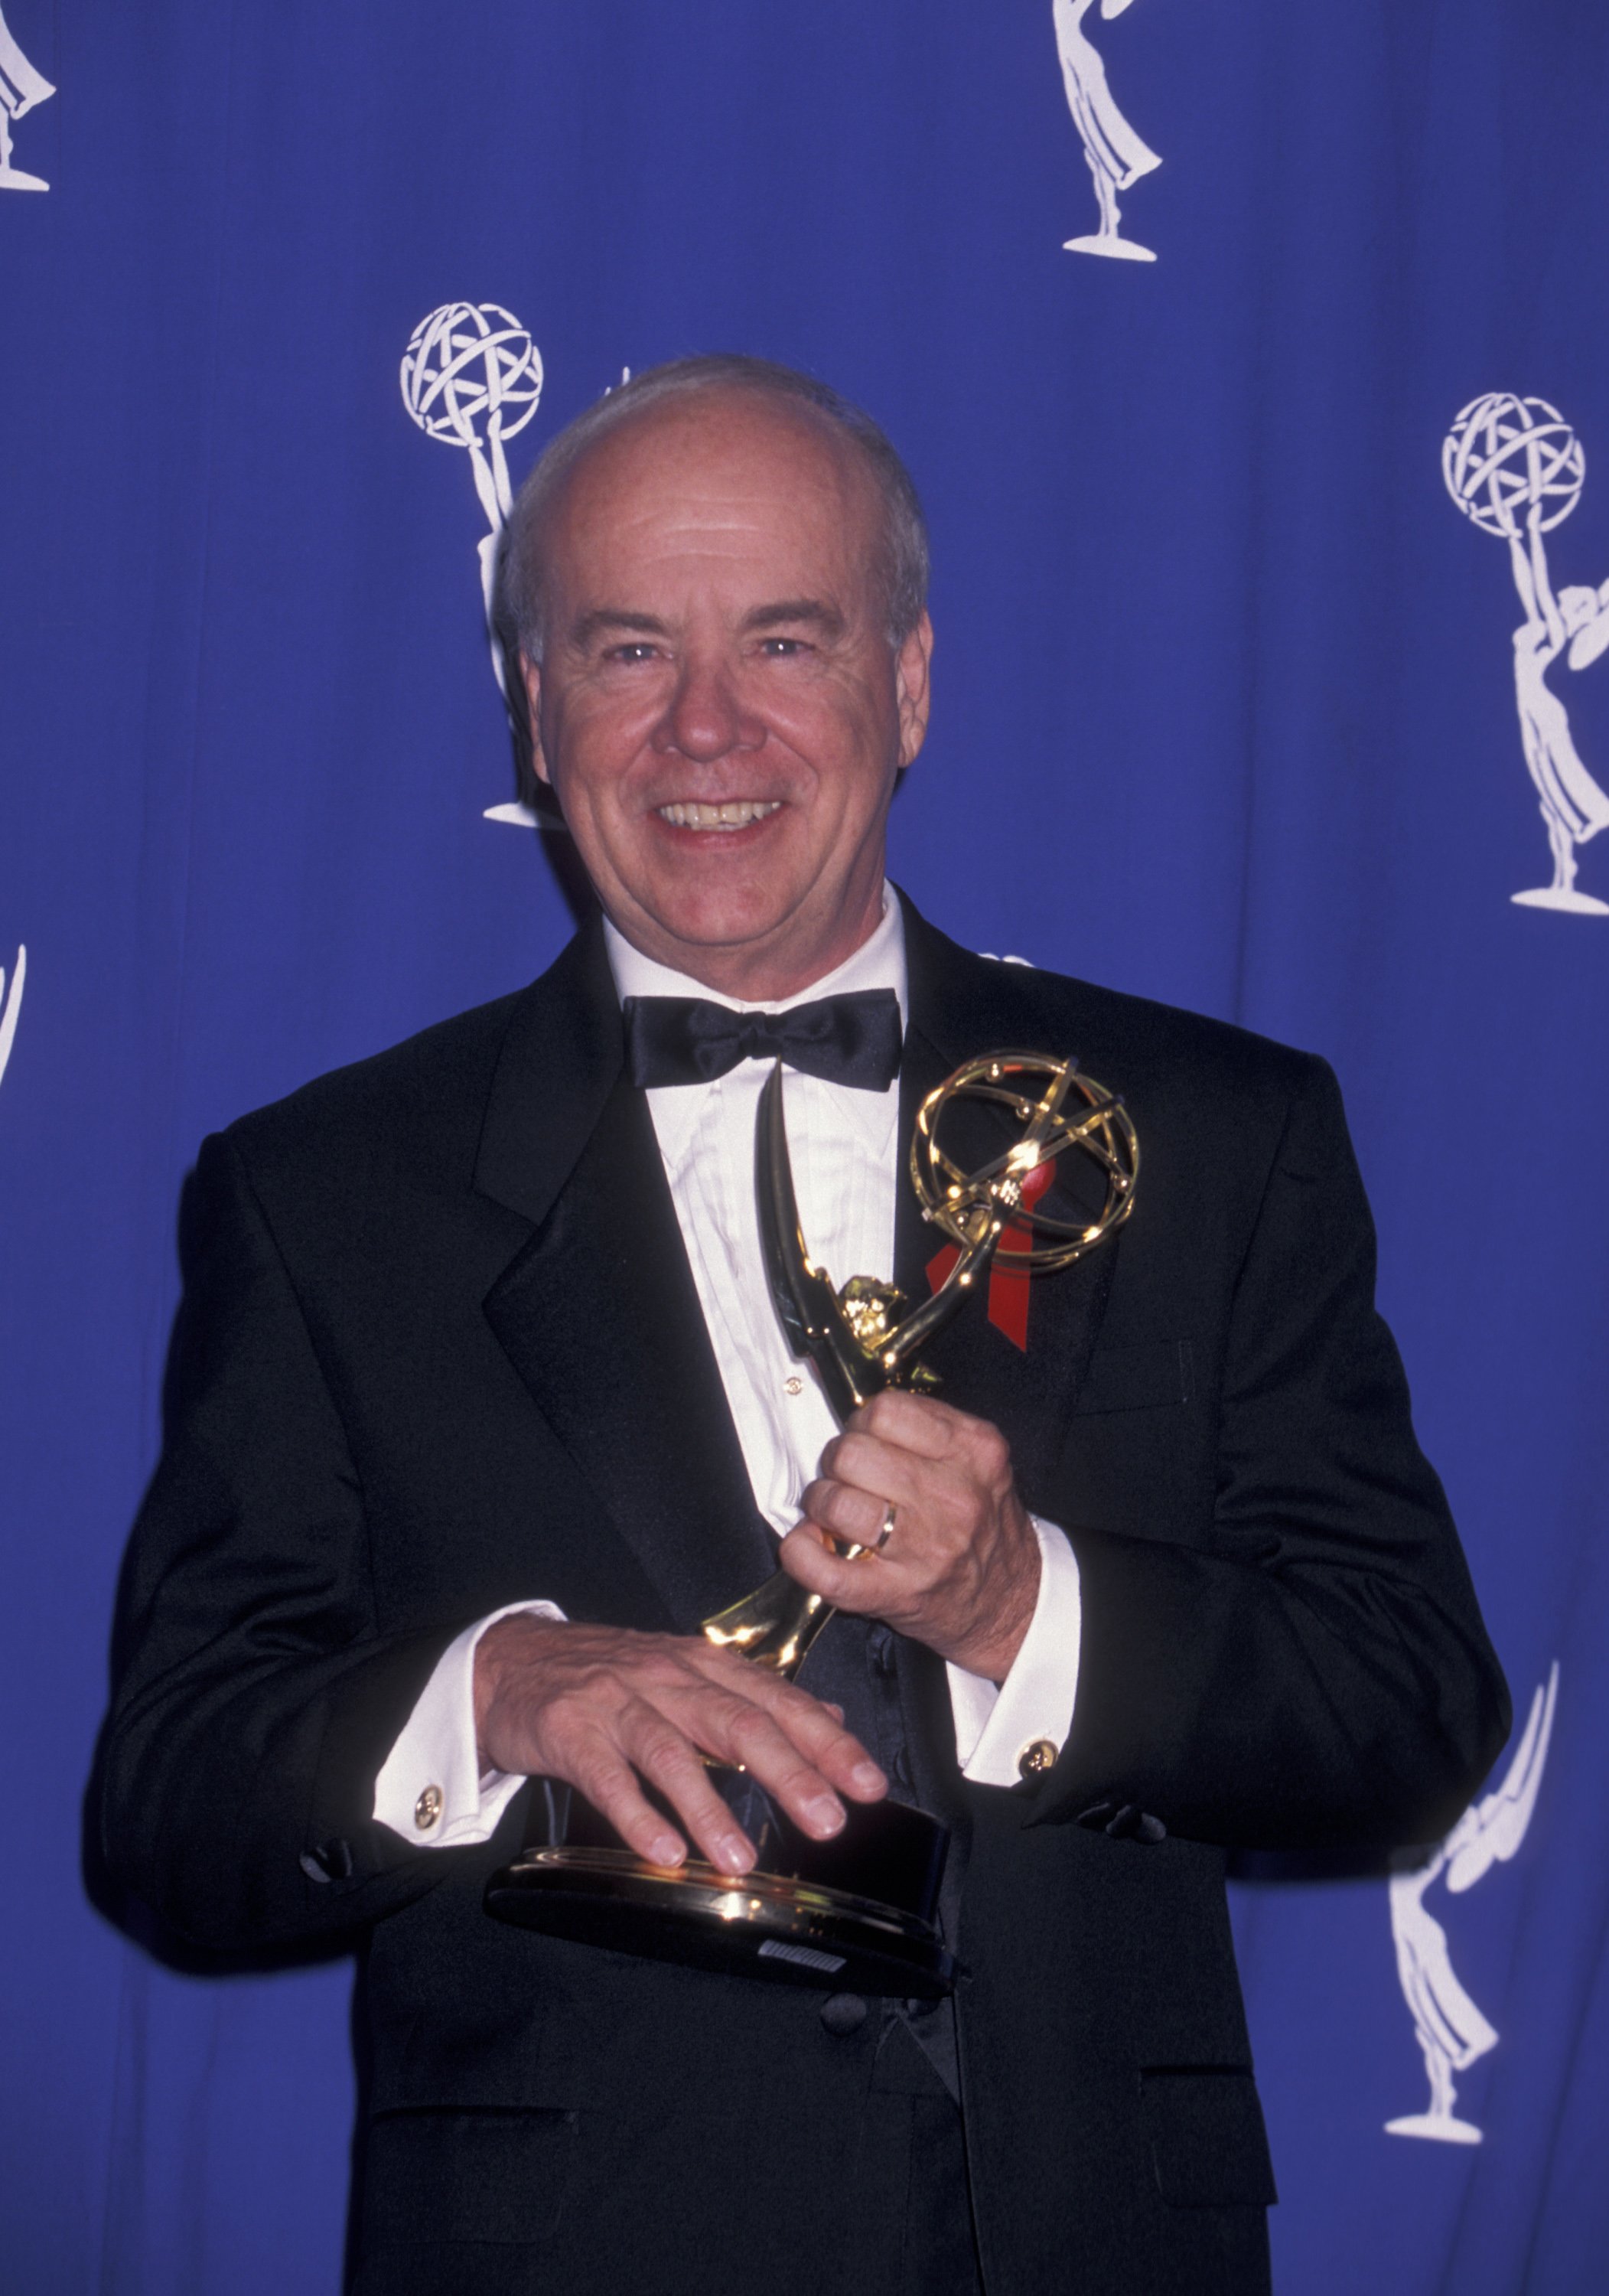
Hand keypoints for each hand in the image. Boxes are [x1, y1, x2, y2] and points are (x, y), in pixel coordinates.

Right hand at [473, 1616, 886, 1875]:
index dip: (827, 1743)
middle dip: (789, 1773)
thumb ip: (757, 1698)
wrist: (511, 1659)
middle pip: (738, 1722)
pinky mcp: (570, 1731)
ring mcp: (617, 1703)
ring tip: (741, 1858)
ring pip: (672, 1751)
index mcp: (704, 1666)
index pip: (779, 1702)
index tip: (869, 1784)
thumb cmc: (607, 1673)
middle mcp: (667, 1678)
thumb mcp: (687, 1673)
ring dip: (710, 1807)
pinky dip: (637, 1815)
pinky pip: (607, 1777)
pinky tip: (664, 1852)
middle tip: (828, 1820)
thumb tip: (829, 1717)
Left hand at [781, 1391, 1040, 1681]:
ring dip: (820, 1505)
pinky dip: (801, 1554)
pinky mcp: (897, 1593)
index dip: (862, 1425)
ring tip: (833, 1515)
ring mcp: (926, 1549)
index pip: (884, 1411)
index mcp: (974, 1451)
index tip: (867, 1444)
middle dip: (836, 1463)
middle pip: (852, 1453)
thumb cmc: (982, 1524)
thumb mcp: (978, 1461)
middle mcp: (954, 1496)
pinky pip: (826, 1571)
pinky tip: (808, 1546)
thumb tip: (855, 1421)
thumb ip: (927, 1430)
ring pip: (836, 1503)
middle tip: (849, 1481)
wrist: (1013, 1602)